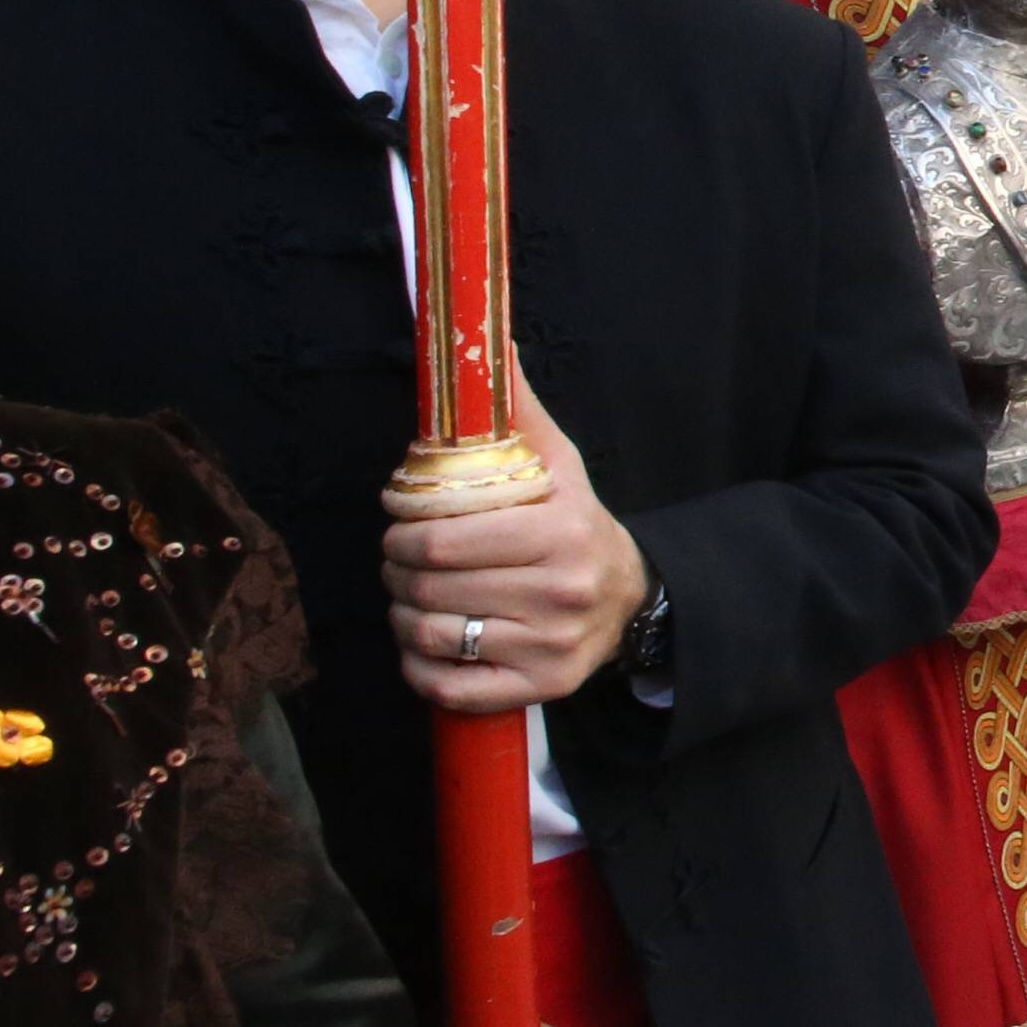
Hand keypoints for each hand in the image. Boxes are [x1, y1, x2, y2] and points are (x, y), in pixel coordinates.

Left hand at [386, 361, 652, 711]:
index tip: (398, 521)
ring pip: (433, 636)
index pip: (443, 541)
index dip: (401, 531)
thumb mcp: (559, 462)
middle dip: (397, 571)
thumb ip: (518, 407)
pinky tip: (426, 643)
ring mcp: (549, 647)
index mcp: (559, 534)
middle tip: (398, 559)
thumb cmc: (576, 523)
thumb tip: (492, 338)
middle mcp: (559, 593)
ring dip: (403, 617)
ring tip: (411, 597)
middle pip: (430, 588)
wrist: (629, 598)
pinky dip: (420, 667)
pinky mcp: (538, 689)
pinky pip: (448, 687)